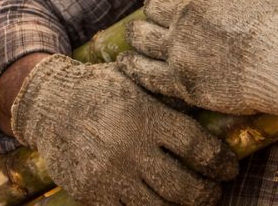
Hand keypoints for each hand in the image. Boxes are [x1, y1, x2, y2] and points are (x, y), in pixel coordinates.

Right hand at [10, 54, 237, 205]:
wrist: (49, 103)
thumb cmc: (101, 90)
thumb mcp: (137, 83)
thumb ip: (169, 99)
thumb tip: (213, 109)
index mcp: (146, 116)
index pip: (197, 147)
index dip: (220, 163)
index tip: (228, 168)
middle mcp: (130, 147)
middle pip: (185, 187)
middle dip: (207, 194)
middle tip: (213, 191)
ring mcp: (111, 174)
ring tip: (190, 202)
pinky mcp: (92, 193)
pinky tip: (156, 205)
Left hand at [119, 0, 277, 119]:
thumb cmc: (272, 19)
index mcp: (193, 4)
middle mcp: (179, 30)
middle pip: (149, 18)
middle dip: (149, 15)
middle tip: (148, 19)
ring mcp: (179, 59)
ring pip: (142, 45)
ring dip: (135, 39)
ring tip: (133, 38)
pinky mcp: (184, 87)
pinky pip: (148, 78)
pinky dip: (133, 68)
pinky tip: (125, 64)